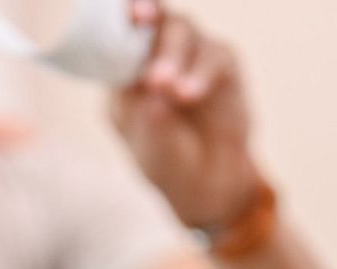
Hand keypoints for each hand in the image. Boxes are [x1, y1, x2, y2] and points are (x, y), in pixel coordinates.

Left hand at [113, 2, 264, 229]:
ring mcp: (189, 56)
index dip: (118, 18)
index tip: (125, 16)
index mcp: (124, 72)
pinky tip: (189, 94)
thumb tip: (153, 91)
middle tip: (146, 61)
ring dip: (173, 55)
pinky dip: (200, 72)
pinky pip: (212, 55)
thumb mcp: (149, 147)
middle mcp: (155, 55)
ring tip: (167, 87)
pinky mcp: (221, 64)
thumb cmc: (167, 161)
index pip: (115, 33)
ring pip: (181, 30)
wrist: (208, 183)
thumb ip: (147, 118)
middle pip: (151, 22)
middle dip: (149, 29)